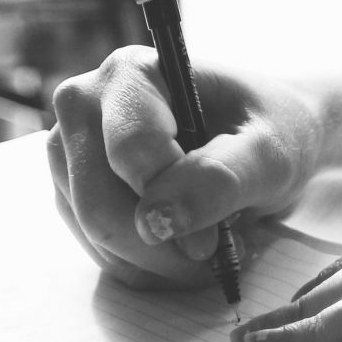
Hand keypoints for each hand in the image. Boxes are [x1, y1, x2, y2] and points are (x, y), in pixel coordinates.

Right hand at [45, 47, 323, 289]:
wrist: (263, 141)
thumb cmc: (271, 131)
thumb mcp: (269, 152)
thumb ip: (220, 178)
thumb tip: (156, 220)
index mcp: (131, 73)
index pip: (129, 151)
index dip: (173, 203)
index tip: (215, 240)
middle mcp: (85, 105)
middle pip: (98, 203)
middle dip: (161, 246)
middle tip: (215, 253)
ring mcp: (71, 153)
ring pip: (96, 236)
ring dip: (158, 262)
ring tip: (209, 246)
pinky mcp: (74, 194)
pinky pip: (100, 253)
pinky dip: (147, 268)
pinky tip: (184, 250)